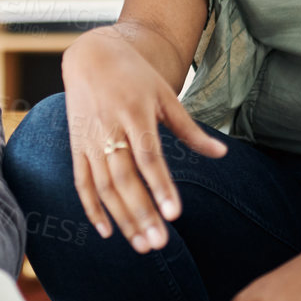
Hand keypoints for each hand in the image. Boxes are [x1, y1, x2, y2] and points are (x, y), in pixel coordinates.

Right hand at [59, 30, 226, 252]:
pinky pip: (82, 182)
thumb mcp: (165, 96)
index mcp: (134, 113)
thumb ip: (190, 129)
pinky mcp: (77, 148)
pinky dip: (91, 208)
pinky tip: (107, 231)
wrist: (91, 56)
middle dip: (141, 212)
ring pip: (104, 186)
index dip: (160, 187)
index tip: (174, 215)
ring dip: (121, 217)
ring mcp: (89, 140)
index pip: (148, 158)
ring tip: (141, 245)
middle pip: (124, 178)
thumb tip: (222, 153)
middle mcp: (109, 129)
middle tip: (158, 243)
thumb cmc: (135, 77)